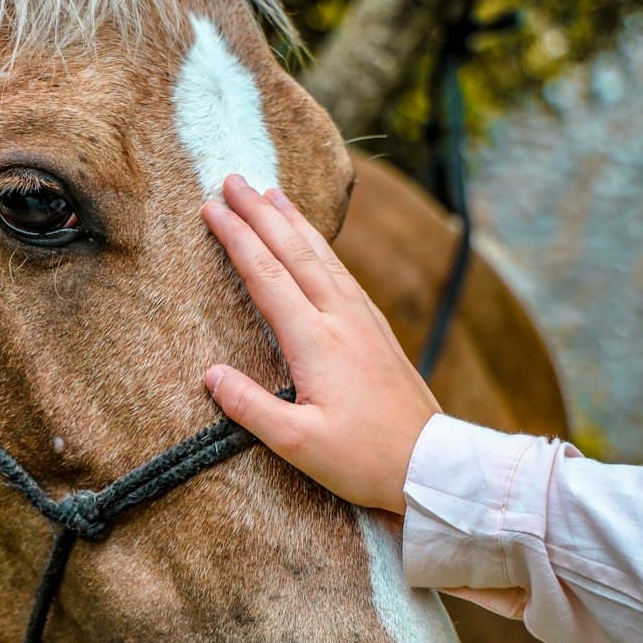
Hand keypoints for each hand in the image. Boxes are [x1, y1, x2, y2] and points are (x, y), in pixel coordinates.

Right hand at [203, 175, 440, 513]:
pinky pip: (343, 273)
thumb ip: (250, 408)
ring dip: (294, 220)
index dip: (237, 239)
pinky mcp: (378, 331)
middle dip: (261, 212)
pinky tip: (315, 243)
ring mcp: (364, 321)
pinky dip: (321, 247)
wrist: (432, 464)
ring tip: (271, 192)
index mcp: (316, 343)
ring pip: (324, 256)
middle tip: (233, 179)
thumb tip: (210, 374)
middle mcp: (341, 320)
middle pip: (295, 251)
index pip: (267, 276)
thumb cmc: (364, 460)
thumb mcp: (298, 445)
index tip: (211, 208)